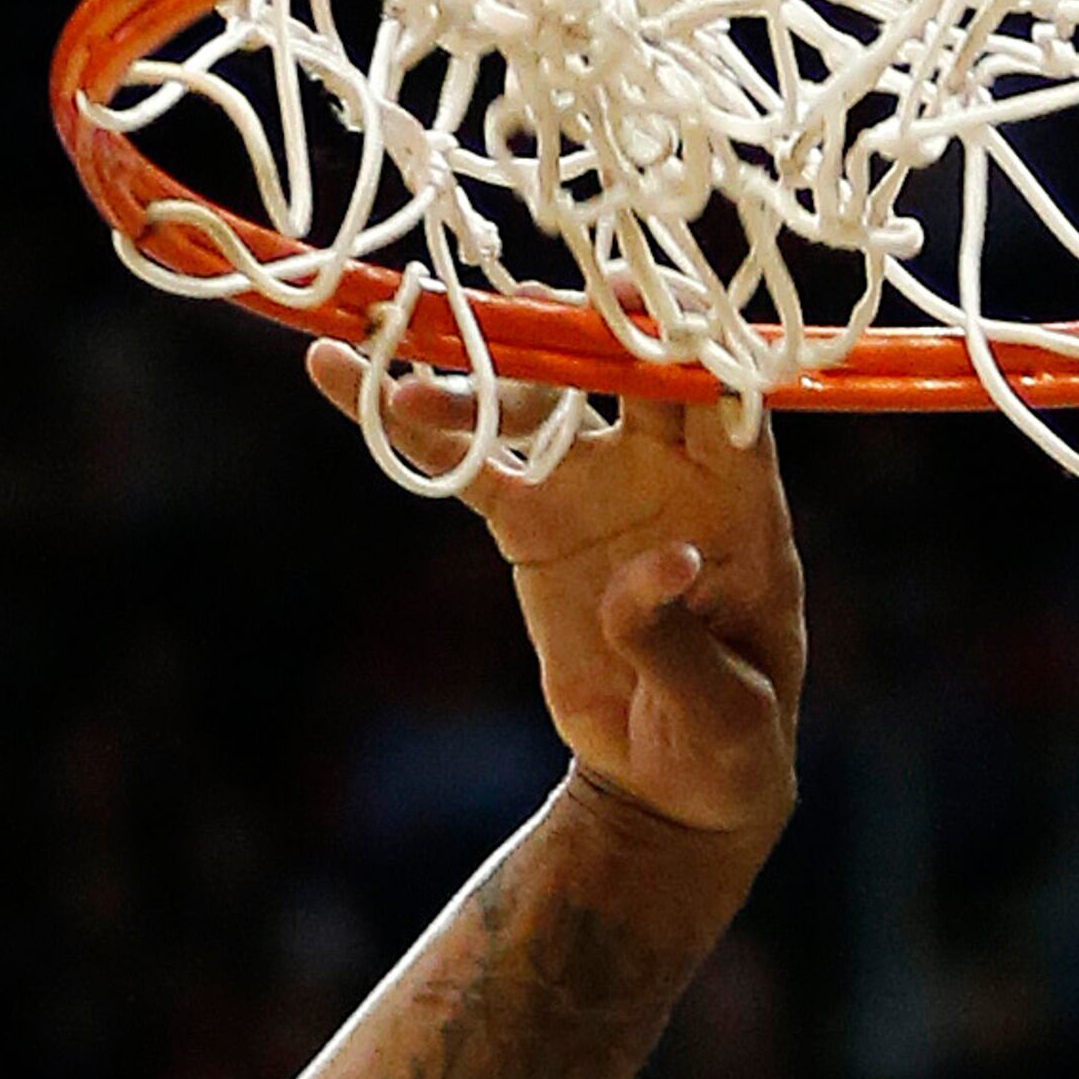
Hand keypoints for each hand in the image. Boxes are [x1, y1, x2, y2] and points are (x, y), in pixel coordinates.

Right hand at [307, 351, 805, 857]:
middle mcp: (666, 471)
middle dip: (572, 328)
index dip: (680, 338)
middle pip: (620, 369)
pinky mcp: (531, 520)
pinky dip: (404, 421)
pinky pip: (464, 461)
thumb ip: (680, 639)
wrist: (669, 779)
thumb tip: (663, 563)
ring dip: (475, 376)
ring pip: (534, 401)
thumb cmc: (729, 742)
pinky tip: (339, 371)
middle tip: (520, 311)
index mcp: (739, 501)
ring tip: (406, 382)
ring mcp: (594, 485)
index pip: (719, 394)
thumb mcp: (723, 709)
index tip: (632, 298)